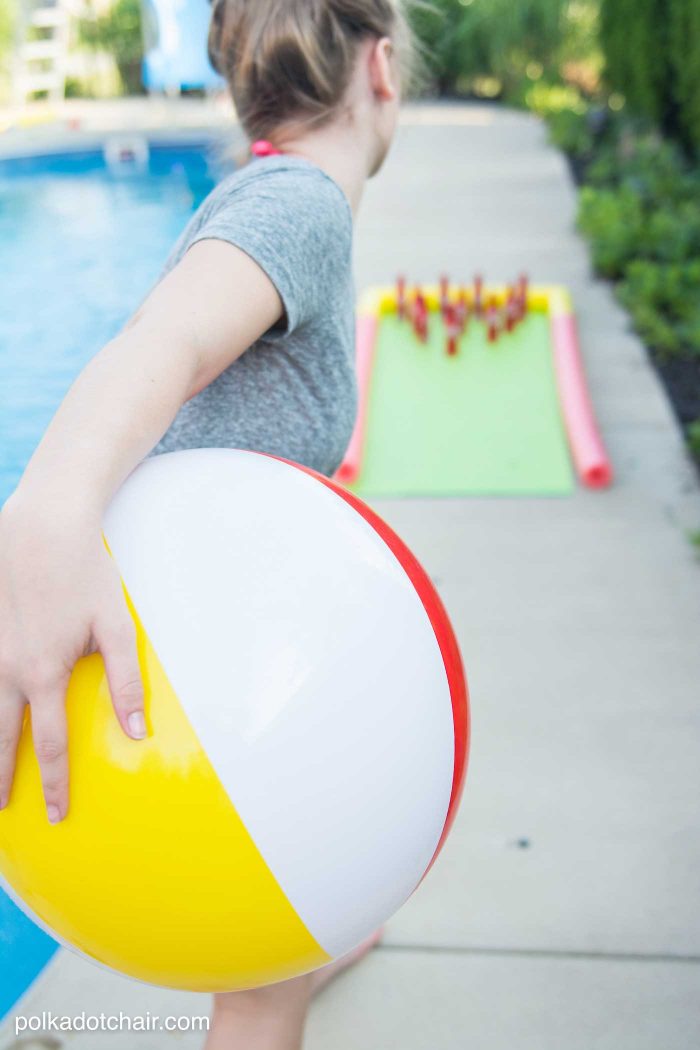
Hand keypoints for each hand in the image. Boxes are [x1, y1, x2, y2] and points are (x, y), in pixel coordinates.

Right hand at [0, 494, 145, 822]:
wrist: (43, 527)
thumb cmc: (86, 575)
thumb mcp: (117, 627)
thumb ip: (126, 682)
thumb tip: (137, 731)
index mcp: (43, 674)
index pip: (48, 746)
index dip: (53, 785)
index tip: (56, 815)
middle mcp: (6, 669)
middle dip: (0, 780)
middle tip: (1, 813)